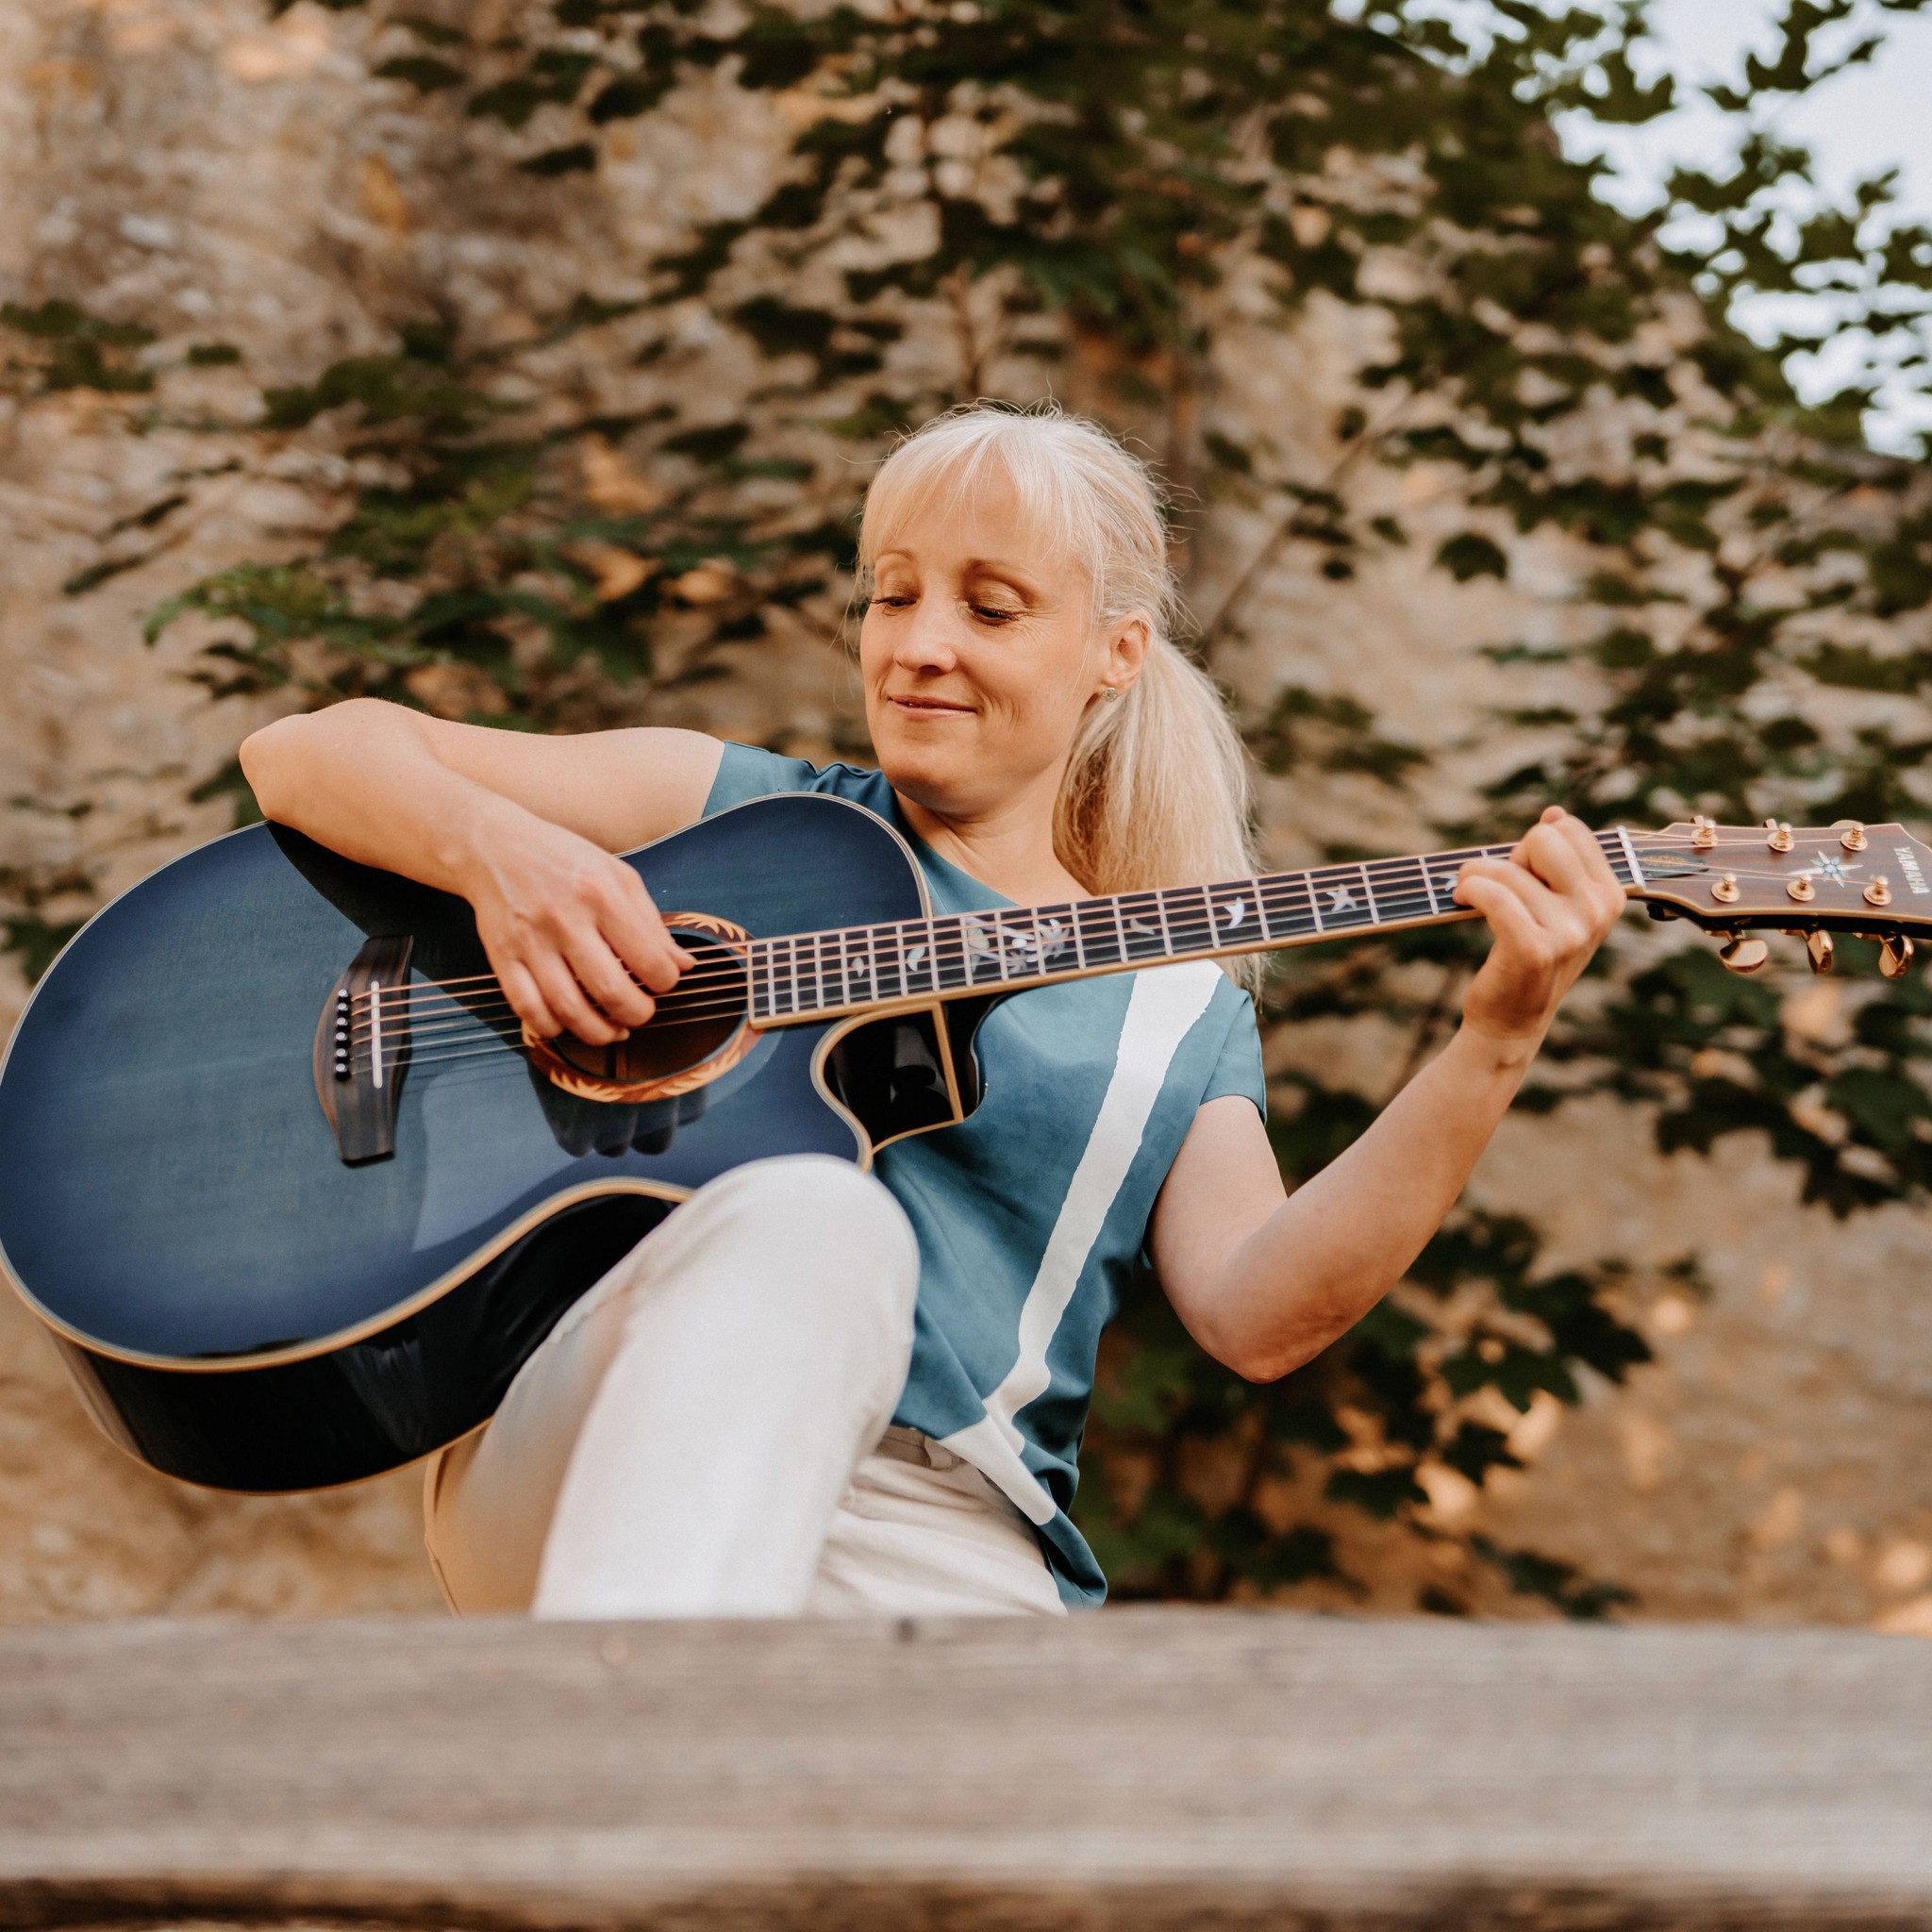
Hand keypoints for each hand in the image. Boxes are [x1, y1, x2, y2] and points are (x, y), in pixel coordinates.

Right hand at [458, 801, 685, 1044]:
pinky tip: (569, 1023)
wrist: (494, 845)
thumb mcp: (618, 875)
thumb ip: (651, 922)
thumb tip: (684, 966)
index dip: (665, 982)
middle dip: (637, 1014)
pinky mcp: (501, 956)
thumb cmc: (564, 859)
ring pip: (569, 1009)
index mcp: (601, 893)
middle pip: (610, 990)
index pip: (648, 959)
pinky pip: (528, 1009)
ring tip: (613, 1029)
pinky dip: (553, 1028)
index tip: (663, 983)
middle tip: (642, 1013)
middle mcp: (564, 918)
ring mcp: (530, 941)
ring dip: (599, 1032)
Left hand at [1453, 807, 1624, 1049]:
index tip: (1523, 878)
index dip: (1532, 847)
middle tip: (1496, 888)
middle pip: (1542, 837)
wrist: (1510, 1020)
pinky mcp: (1534, 950)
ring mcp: (1569, 932)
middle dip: (1508, 856)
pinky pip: (1493, 895)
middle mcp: (1597, 911)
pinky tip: (1462, 901)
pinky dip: (1469, 890)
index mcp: (1609, 894)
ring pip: (1506, 868)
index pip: (1567, 828)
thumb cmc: (1526, 954)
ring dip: (1474, 876)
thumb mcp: (1554, 905)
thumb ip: (1559, 860)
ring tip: (1468, 896)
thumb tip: (1555, 812)